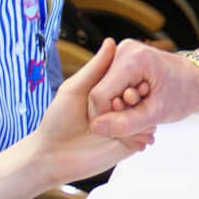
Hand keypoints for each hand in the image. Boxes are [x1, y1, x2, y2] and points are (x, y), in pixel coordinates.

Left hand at [30, 40, 155, 182]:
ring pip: (146, 116)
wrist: (52, 156)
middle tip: (130, 99)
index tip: (133, 80)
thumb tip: (112, 42)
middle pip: (141, 96)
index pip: (129, 79)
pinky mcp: (128, 144)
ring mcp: (124, 126)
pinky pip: (143, 136)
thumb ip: (96, 68)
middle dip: (140, 96)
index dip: (134, 78)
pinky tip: (140, 131)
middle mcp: (117, 108)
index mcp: (106, 92)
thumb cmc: (58, 120)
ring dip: (144, 114)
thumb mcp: (75, 89)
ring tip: (131, 116)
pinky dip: (145, 132)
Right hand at [86, 38, 198, 135]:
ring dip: (120, 107)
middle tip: (143, 113)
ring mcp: (122, 53)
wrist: (197, 78)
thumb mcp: (157, 113)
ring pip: (103, 92)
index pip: (100, 96)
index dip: (108, 117)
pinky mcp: (122, 60)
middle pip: (100, 93)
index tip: (130, 123)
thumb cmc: (185, 91)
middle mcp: (124, 50)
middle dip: (117, 111)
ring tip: (145, 105)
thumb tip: (95, 127)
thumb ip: (125, 124)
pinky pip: (110, 87)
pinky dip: (122, 99)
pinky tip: (140, 100)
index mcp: (133, 59)